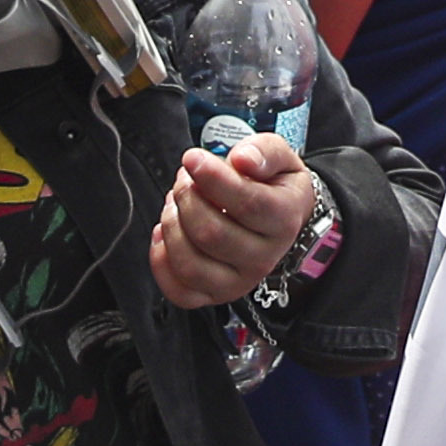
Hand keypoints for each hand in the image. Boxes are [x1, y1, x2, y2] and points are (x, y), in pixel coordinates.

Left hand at [147, 135, 324, 311]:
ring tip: (175, 202)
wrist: (281, 217)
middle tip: (185, 178)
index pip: (246, 203)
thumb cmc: (273, 185)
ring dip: (171, 226)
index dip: (212, 179)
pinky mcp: (215, 295)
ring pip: (190, 264)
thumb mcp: (278, 156)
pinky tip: (165, 232)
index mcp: (283, 220)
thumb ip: (264, 150)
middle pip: (211, 233)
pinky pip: (179, 291)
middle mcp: (264, 258)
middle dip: (187, 198)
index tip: (192, 158)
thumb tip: (243, 160)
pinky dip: (161, 260)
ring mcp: (239, 282)